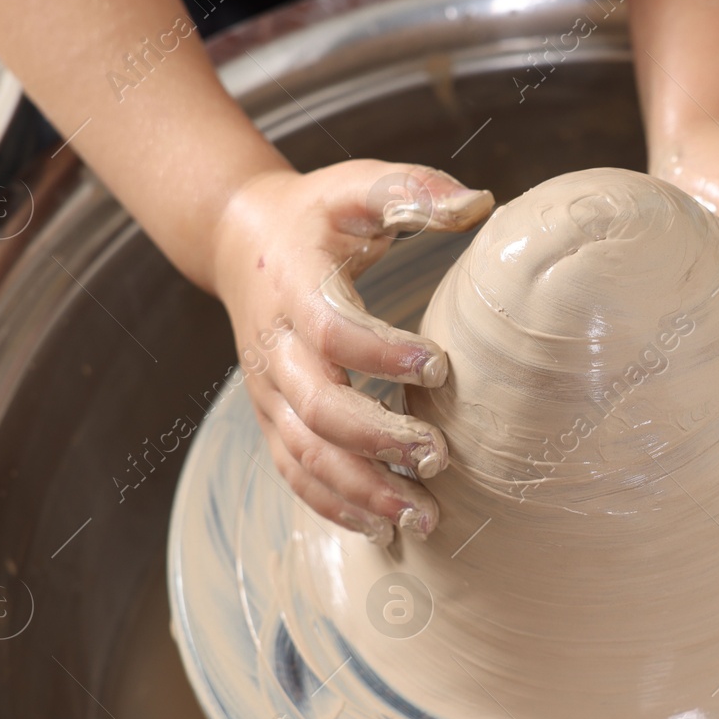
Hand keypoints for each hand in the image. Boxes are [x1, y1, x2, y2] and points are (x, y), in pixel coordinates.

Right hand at [210, 161, 494, 541]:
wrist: (239, 240)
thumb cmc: (316, 215)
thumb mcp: (356, 187)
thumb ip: (410, 192)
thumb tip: (479, 204)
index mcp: (295, 288)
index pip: (334, 331)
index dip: (382, 354)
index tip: (441, 367)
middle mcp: (276, 349)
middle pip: (319, 409)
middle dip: (378, 440)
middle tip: (440, 459)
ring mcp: (270, 392)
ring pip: (306, 456)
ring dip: (361, 492)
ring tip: (422, 518)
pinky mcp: (272, 419)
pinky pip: (295, 474)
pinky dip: (334, 507)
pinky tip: (382, 531)